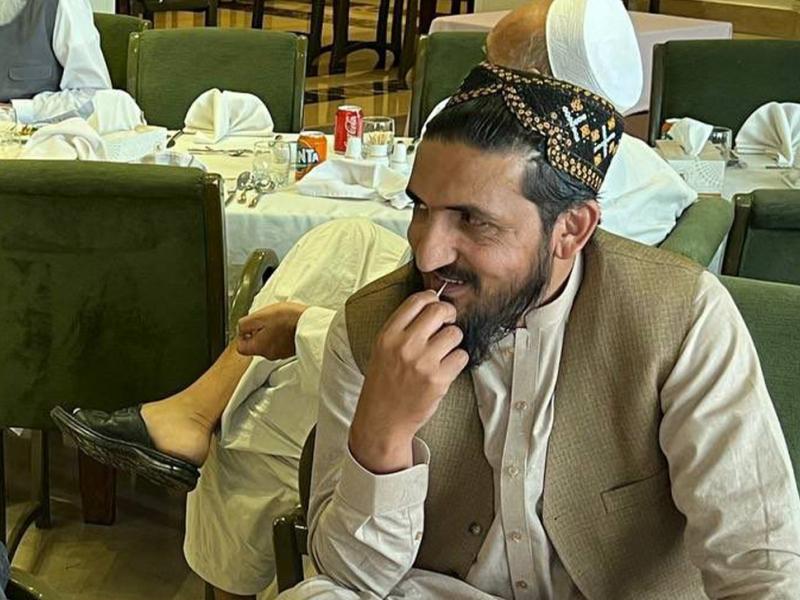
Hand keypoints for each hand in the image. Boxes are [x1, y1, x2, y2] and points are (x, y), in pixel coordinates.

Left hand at [236, 302, 308, 359]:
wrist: (311, 324)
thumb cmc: (287, 319)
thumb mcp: (259, 316)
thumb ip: (244, 324)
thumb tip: (240, 328)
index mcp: (259, 347)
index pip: (240, 347)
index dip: (242, 335)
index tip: (249, 326)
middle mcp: (269, 354)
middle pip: (255, 345)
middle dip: (258, 332)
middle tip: (266, 320)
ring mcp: (281, 353)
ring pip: (268, 343)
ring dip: (270, 332)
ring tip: (278, 321)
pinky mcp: (291, 350)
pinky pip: (280, 343)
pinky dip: (281, 334)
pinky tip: (287, 325)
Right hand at [349, 290, 468, 473]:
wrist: (383, 419)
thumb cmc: (384, 383)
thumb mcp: (382, 350)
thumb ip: (401, 328)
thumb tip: (431, 305)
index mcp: (388, 335)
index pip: (417, 300)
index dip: (432, 298)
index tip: (437, 305)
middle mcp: (404, 345)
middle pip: (439, 311)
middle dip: (449, 315)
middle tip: (448, 323)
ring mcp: (422, 362)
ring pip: (455, 333)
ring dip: (454, 341)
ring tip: (444, 352)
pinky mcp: (438, 379)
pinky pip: (461, 356)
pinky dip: (458, 361)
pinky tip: (446, 368)